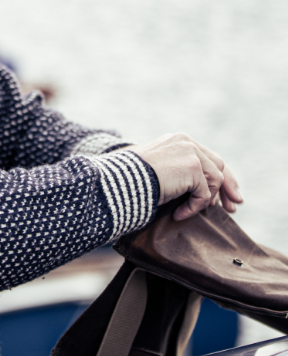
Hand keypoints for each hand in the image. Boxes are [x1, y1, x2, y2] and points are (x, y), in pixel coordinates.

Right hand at [123, 133, 242, 220]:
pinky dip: (194, 207)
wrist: (122, 179)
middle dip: (227, 188)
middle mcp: (186, 142)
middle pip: (219, 165)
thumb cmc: (133, 178)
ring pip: (215, 179)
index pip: (208, 158)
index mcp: (178, 141)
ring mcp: (190, 152)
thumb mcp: (159, 170)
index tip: (229, 197)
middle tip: (232, 209)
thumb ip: (179, 171)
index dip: (221, 177)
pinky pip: (203, 193)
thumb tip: (202, 191)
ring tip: (188, 211)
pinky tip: (179, 214)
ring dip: (204, 199)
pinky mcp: (192, 167)